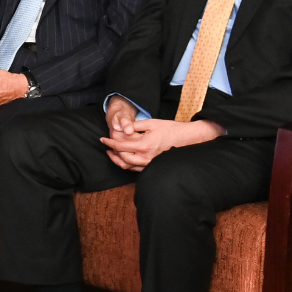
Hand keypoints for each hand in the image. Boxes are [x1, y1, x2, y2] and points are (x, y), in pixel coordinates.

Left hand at [100, 99, 224, 170]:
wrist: (188, 139)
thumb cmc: (170, 129)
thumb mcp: (151, 123)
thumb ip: (135, 126)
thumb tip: (121, 128)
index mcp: (144, 145)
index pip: (121, 146)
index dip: (110, 142)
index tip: (102, 139)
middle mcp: (145, 157)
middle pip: (122, 157)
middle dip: (112, 151)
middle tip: (107, 145)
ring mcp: (150, 164)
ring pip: (128, 166)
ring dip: (118, 159)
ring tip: (112, 152)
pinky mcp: (153, 166)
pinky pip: (136, 169)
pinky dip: (128, 164)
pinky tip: (125, 158)